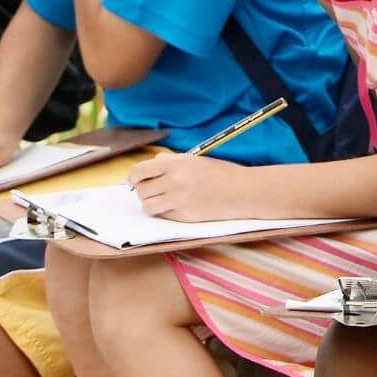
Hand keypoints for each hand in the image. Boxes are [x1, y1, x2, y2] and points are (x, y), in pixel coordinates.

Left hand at [128, 152, 257, 220]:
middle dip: (142, 191)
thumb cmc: (222, 173)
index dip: (133, 177)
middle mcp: (175, 181)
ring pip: (148, 206)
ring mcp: (179, 200)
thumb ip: (172, 161)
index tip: (133, 181)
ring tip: (161, 201)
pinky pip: (163, 216)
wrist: (243, 191)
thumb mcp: (196, 160)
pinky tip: (176, 207)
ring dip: (151, 204)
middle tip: (151, 191)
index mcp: (177, 163)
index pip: (140, 171)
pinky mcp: (185, 216)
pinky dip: (165, 213)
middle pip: (141, 190)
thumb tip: (154, 162)